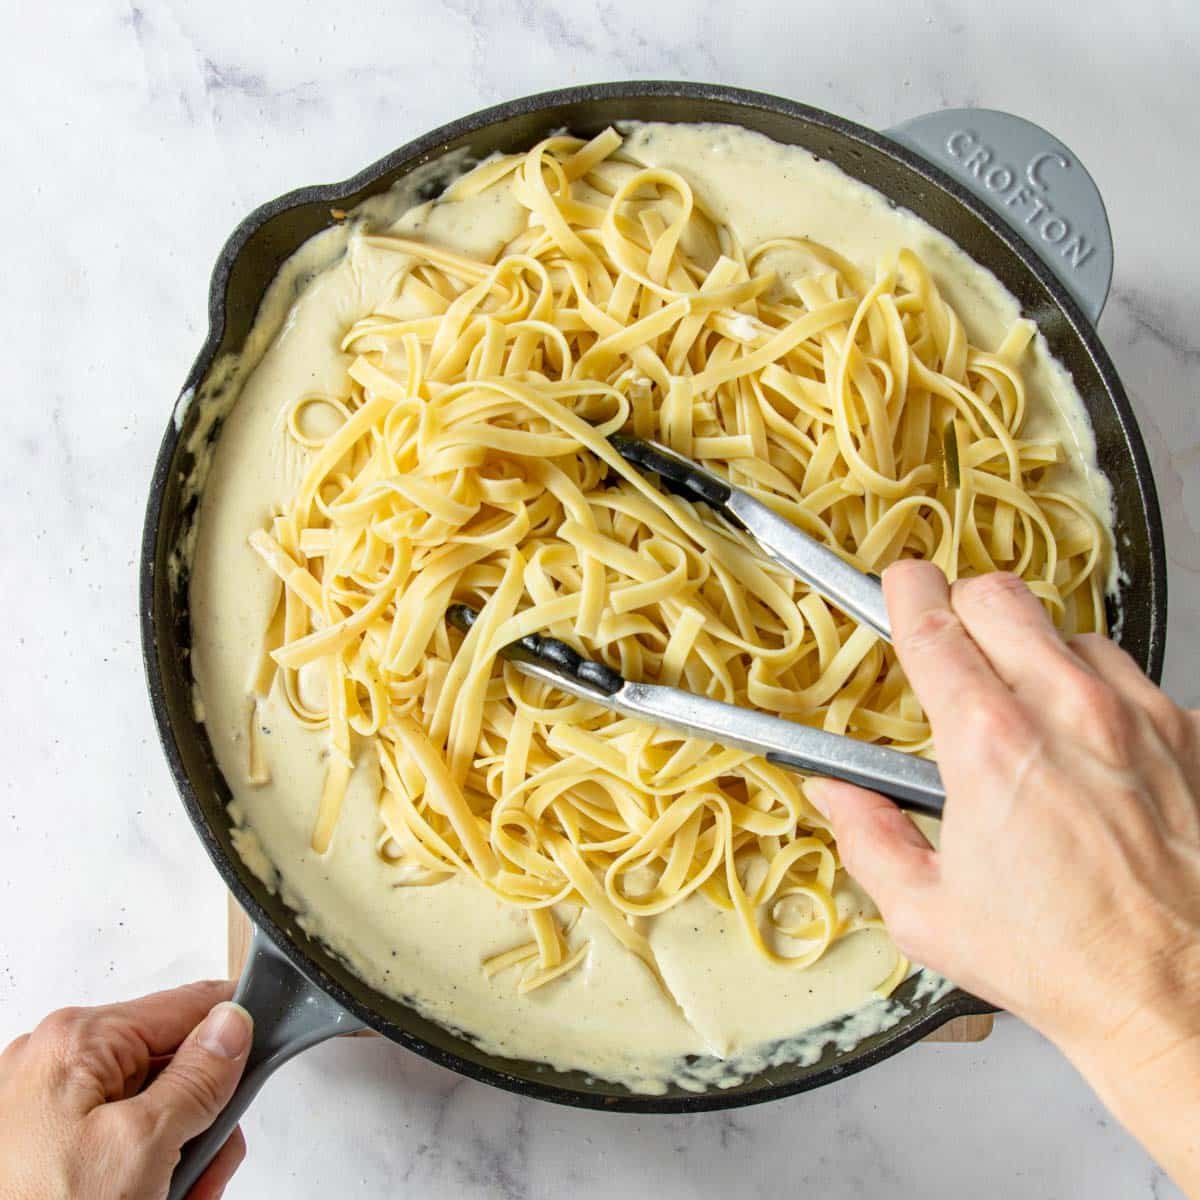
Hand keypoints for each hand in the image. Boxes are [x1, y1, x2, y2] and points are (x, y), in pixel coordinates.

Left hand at [0, 980, 252, 1199]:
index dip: (236, 1032)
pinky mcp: (44, 1145)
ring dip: (177, 1155)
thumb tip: (232, 1024)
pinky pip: (118, 1137)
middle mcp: (56, 1060)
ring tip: (174, 1197)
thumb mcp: (142, 1145)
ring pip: (151, 1108)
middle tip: (205, 1169)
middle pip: (173, 1065)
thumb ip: (198, 1078)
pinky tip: (149, 1199)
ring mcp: (47, 1106)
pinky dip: (142, 1170)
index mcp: (77, 1039)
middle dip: (202, 1119)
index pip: (188, 1005)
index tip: (266, 1059)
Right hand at [808, 561, 1199, 1191]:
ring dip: (1034, 651)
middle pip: (1000, 595)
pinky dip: (1096, 689)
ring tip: (1022, 704)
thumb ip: (867, 838)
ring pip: (1067, 630)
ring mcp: (1137, 717)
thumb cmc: (1057, 962)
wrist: (1178, 997)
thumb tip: (834, 794)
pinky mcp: (1186, 736)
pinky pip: (1128, 675)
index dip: (906, 592)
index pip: (936, 623)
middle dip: (964, 606)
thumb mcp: (927, 914)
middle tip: (953, 644)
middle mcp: (1067, 712)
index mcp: (990, 745)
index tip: (900, 586)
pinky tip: (1084, 739)